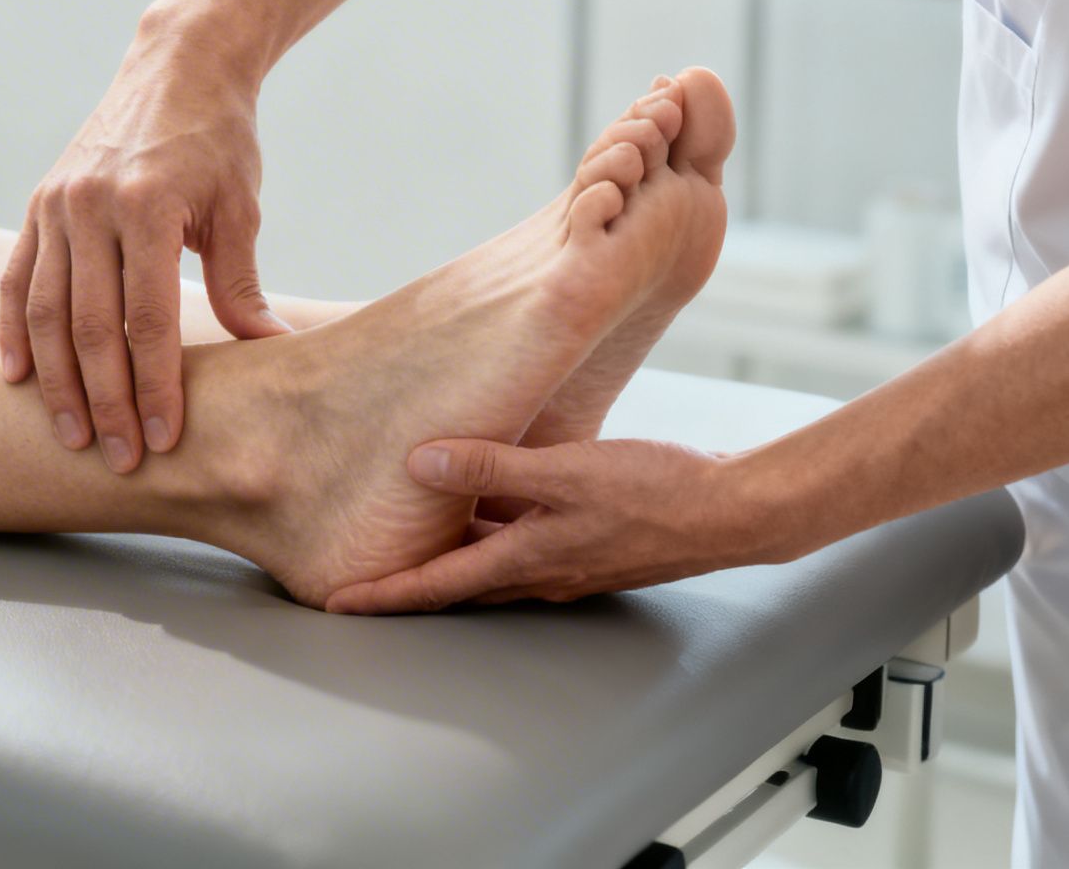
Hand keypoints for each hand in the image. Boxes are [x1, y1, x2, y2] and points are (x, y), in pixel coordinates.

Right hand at [0, 34, 290, 473]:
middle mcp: (90, 205)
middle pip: (90, 327)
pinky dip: (14, 331)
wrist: (176, 67)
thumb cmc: (218, 142)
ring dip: (57, 382)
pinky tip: (17, 379)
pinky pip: (18, 279)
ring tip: (72, 437)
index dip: (154, 386)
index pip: (147, 319)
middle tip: (120, 459)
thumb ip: (241, 284)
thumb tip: (273, 352)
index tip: (163, 440)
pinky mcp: (38, 204)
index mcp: (147, 206)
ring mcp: (56, 204)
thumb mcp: (240, 208)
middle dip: (106, 400)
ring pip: (46, 312)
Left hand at [324, 438, 815, 613]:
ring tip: (405, 535)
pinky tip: (488, 502)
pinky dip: (491, 530)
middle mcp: (539, 571)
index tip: (335, 604)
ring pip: (489, 561)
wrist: (733, 510)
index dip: (381, 595)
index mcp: (524, 559)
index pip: (434, 585)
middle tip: (356, 579)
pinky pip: (522, 542)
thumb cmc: (657, 491)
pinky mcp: (588, 543)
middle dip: (404, 582)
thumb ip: (491, 467)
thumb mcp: (564, 470)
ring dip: (448, 554)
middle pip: (455, 582)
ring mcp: (566, 562)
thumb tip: (421, 464)